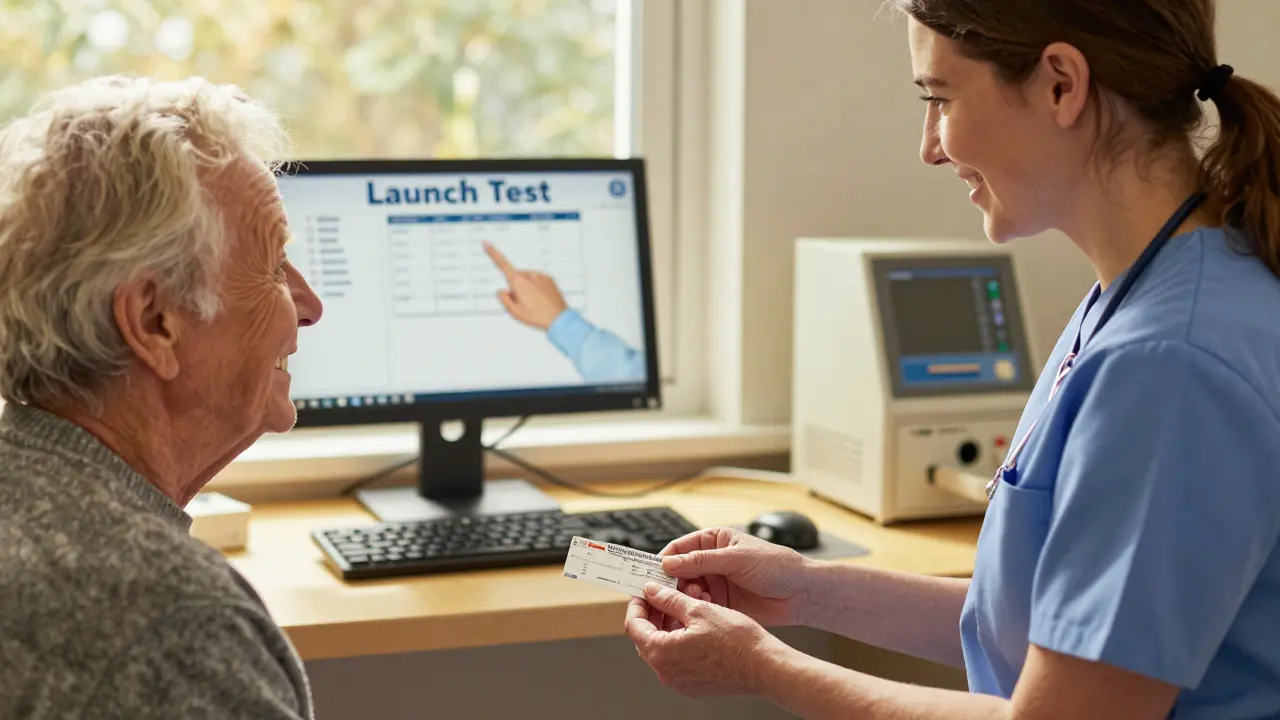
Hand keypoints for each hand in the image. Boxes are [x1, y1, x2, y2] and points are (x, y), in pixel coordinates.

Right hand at [483, 242, 567, 329]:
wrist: (558, 319)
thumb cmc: (537, 316)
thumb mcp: (514, 312)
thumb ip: (504, 299)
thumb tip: (502, 291)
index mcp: (518, 281)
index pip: (502, 264)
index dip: (493, 253)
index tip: (487, 244)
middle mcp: (530, 275)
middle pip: (516, 279)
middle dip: (517, 288)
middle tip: (524, 304)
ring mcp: (540, 276)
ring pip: (528, 281)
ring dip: (528, 289)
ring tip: (535, 304)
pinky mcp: (549, 279)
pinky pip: (538, 282)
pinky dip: (538, 289)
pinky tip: (542, 300)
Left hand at [626, 583, 785, 698]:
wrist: (764, 667)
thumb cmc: (737, 642)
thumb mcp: (699, 609)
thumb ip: (669, 599)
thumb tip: (652, 592)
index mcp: (661, 653)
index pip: (634, 626)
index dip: (637, 605)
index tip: (644, 593)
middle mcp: (666, 672)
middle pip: (646, 638)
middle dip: (654, 614)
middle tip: (665, 596)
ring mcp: (679, 682)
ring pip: (663, 649)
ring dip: (669, 626)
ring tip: (687, 606)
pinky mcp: (693, 685)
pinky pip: (678, 661)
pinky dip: (680, 642)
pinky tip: (696, 626)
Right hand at [659, 527, 810, 626]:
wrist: (801, 593)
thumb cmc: (776, 565)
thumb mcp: (736, 558)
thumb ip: (701, 561)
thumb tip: (669, 563)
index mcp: (712, 541)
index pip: (678, 548)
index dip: (663, 560)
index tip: (650, 573)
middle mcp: (710, 562)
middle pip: (677, 571)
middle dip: (670, 582)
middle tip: (664, 593)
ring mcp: (714, 583)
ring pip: (685, 590)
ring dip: (684, 596)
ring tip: (693, 599)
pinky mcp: (720, 604)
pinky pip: (698, 606)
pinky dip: (694, 609)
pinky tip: (700, 610)